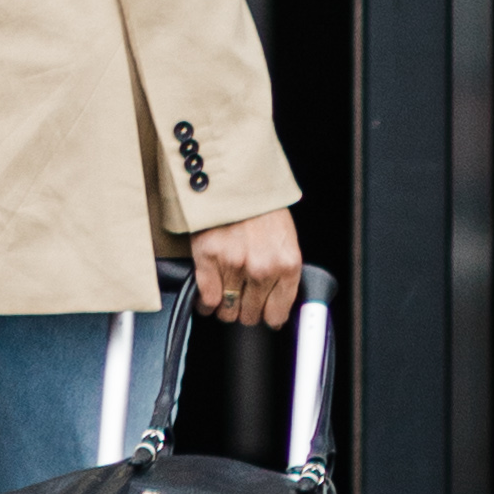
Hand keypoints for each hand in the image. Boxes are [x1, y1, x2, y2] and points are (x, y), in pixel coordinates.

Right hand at [189, 209, 304, 330]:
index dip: (267, 314)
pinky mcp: (208, 257)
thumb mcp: (286, 239)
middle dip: (245, 309)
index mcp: (287, 264)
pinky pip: (207, 300)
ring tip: (225, 294)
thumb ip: (283, 273)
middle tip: (241, 296)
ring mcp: (234, 264)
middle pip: (250, 316)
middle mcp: (262, 268)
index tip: (262, 310)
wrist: (236, 178)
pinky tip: (207, 297)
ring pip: (227, 311)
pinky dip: (206, 303)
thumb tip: (275, 304)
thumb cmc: (261, 206)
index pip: (277, 314)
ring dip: (225, 307)